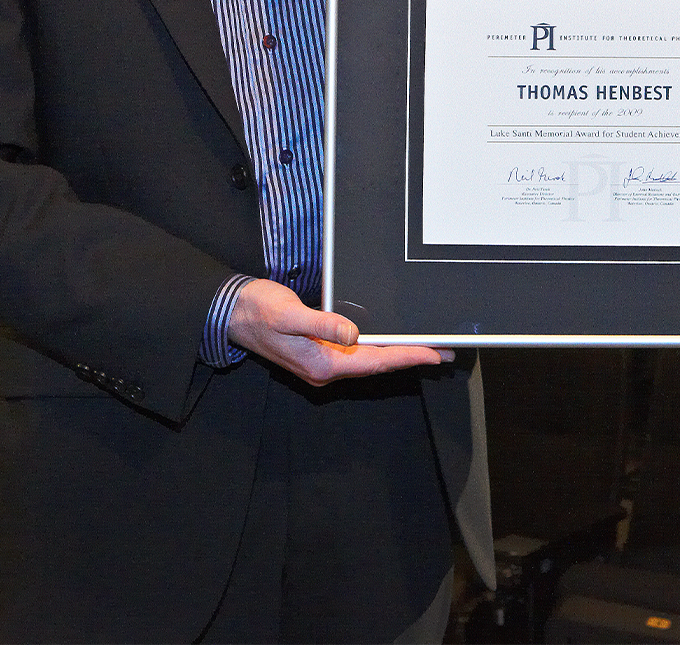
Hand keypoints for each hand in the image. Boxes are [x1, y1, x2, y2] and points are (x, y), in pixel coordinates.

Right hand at [227, 278, 449, 385]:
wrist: (234, 313)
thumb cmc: (259, 311)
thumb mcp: (289, 314)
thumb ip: (320, 324)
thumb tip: (351, 334)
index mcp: (321, 364)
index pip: (374, 362)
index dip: (407, 357)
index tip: (434, 354)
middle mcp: (326, 368)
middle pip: (378, 364)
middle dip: (411, 357)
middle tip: (445, 352)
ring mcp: (323, 361)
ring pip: (370, 360)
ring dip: (399, 353)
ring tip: (428, 348)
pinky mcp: (321, 350)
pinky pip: (359, 353)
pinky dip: (380, 347)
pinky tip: (393, 341)